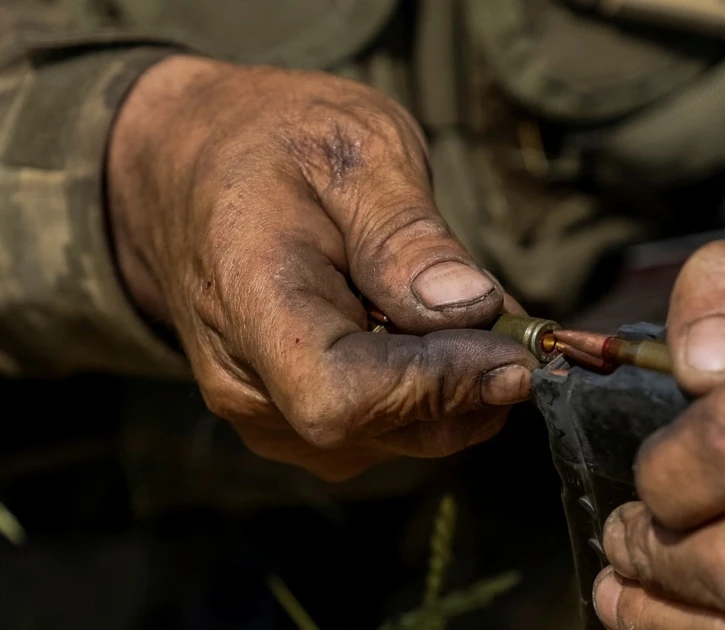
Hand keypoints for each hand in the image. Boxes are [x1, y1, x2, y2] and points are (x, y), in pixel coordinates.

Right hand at [106, 56, 536, 479]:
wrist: (191, 167)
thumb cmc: (273, 146)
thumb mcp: (353, 151)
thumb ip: (406, 233)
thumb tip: (470, 305)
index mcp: (247, 303)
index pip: (341, 397)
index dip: (438, 386)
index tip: (514, 352)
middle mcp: (248, 384)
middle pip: (386, 427)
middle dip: (471, 383)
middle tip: (518, 321)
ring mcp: (271, 416)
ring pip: (402, 439)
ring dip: (462, 387)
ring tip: (469, 308)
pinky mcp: (299, 426)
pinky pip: (391, 430)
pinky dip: (440, 389)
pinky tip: (440, 330)